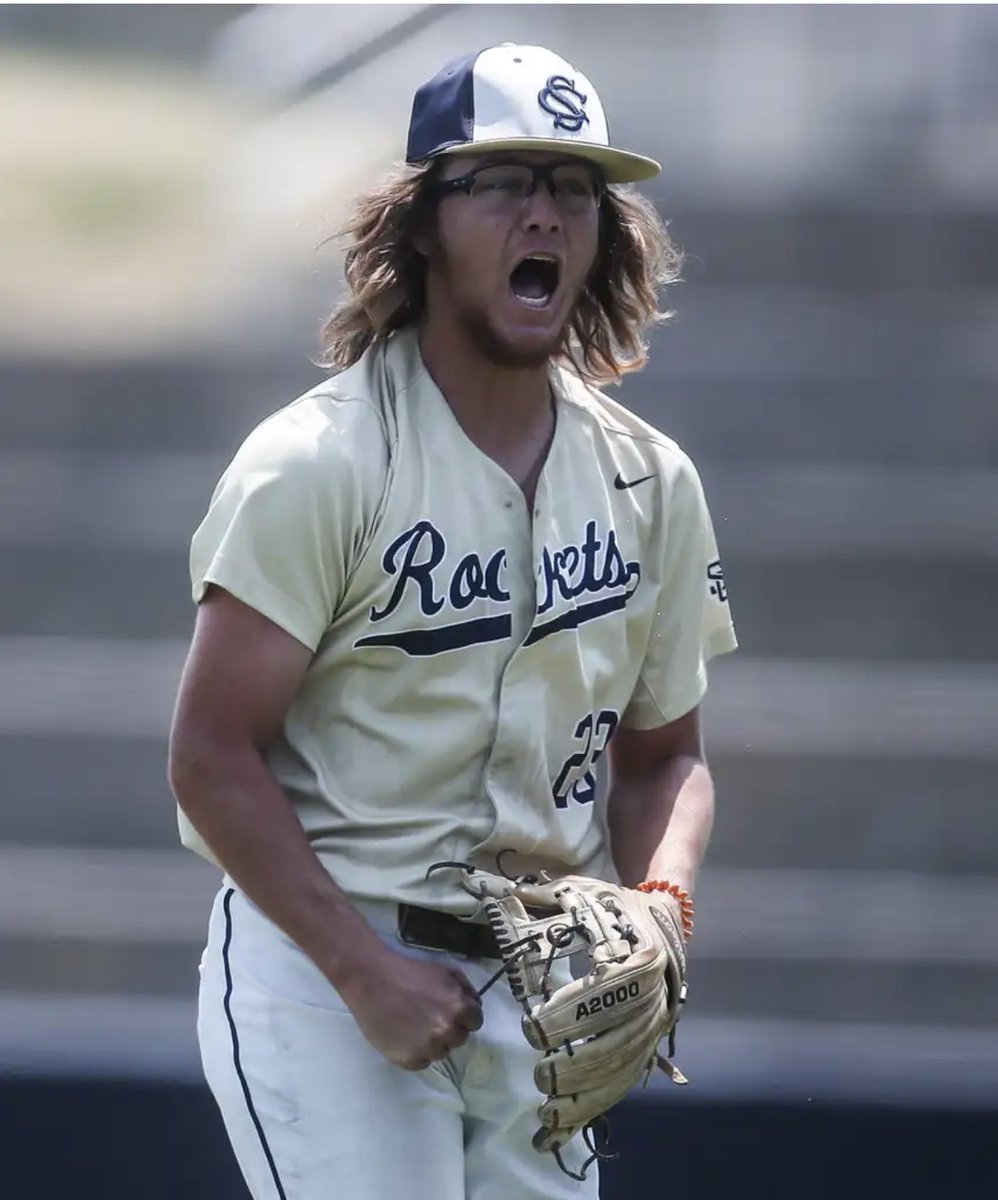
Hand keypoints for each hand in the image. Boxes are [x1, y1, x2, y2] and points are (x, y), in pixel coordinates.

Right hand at [336, 941, 483, 1070]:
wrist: (371, 979)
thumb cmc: (408, 970)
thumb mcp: (444, 970)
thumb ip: (465, 989)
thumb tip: (475, 1006)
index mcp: (458, 1008)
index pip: (475, 1022)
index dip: (464, 1015)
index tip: (450, 1011)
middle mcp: (446, 1031)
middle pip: (459, 1039)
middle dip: (449, 1028)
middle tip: (431, 1017)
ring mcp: (427, 1048)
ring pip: (440, 1053)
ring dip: (433, 1042)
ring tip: (415, 1025)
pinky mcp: (407, 1059)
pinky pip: (421, 1063)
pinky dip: (416, 1053)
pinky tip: (405, 1036)